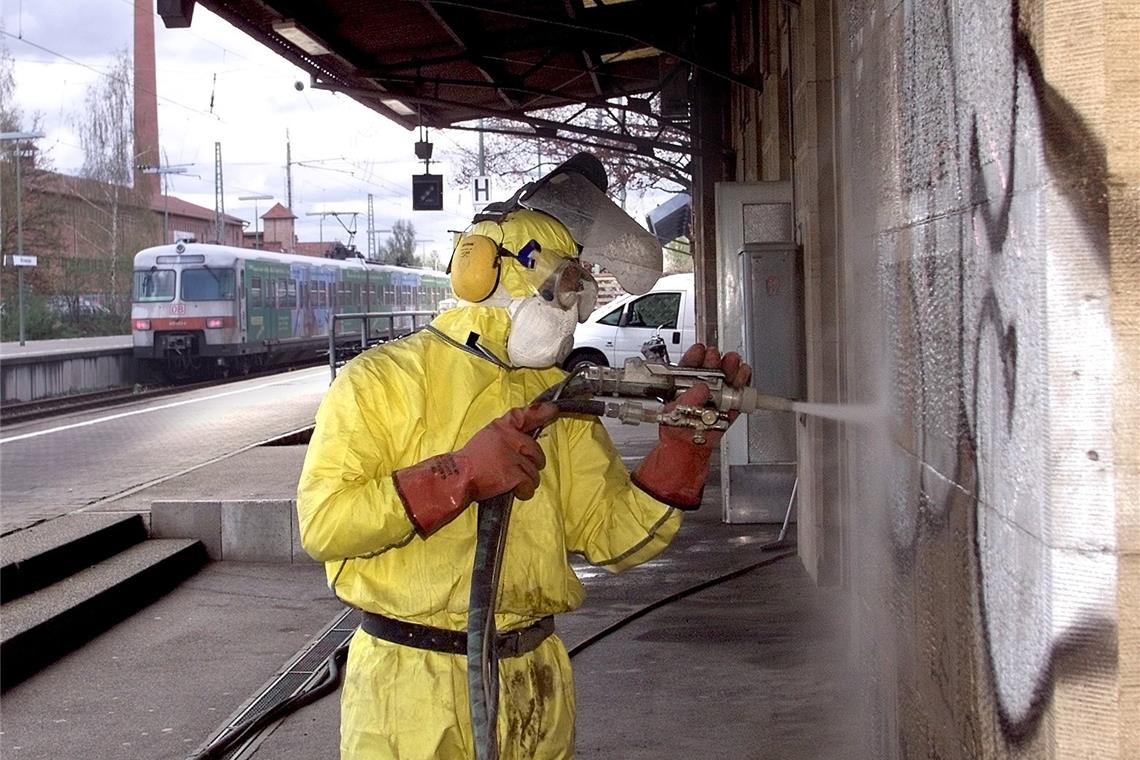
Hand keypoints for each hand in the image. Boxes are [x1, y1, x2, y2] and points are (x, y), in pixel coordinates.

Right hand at [394, 403, 558, 534]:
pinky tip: (514, 492)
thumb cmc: (469, 462)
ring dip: (526, 480)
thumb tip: (524, 442)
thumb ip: (504, 438)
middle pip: (535, 451)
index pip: (523, 416)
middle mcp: (508, 437)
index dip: (541, 412)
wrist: (456, 477)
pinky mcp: (514, 473)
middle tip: (517, 471)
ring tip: (510, 483)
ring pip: (534, 471)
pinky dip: (524, 492)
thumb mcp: (486, 439)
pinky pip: (529, 485)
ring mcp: (512, 455)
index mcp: (500, 427)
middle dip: (532, 464)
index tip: (553, 409)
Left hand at [632, 344, 751, 508]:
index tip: (700, 351)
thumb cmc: (675, 431)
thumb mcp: (673, 415)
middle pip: (712, 367)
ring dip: (732, 370)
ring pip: (728, 377)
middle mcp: (701, 386)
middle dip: (717, 360)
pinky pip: (739, 394)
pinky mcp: (730, 407)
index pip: (690, 365)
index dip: (696, 356)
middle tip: (718, 359)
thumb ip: (686, 401)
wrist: (687, 452)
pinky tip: (742, 379)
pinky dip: (743, 386)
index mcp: (683, 384)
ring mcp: (717, 396)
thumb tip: (701, 389)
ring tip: (733, 366)